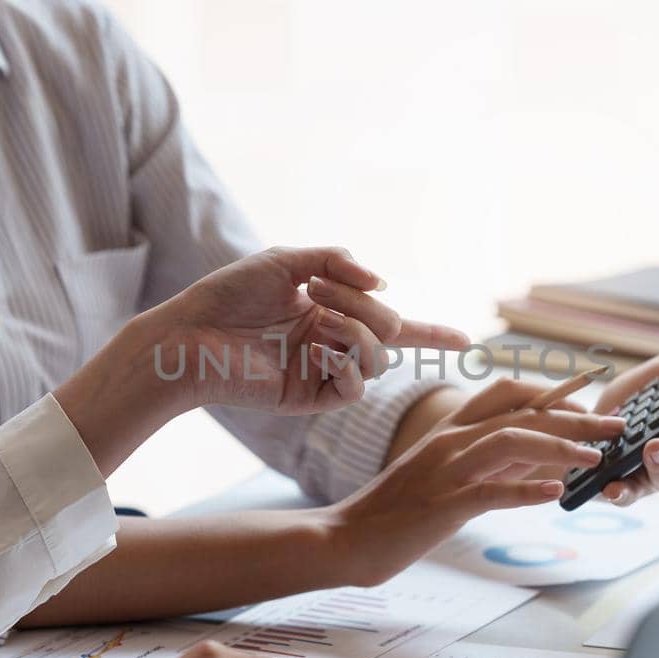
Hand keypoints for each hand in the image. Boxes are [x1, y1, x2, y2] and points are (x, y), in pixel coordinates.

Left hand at [149, 246, 468, 414]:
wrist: (190, 335)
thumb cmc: (228, 295)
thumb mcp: (287, 258)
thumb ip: (338, 260)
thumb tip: (385, 284)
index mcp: (330, 313)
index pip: (391, 326)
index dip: (431, 333)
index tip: (468, 341)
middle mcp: (332, 344)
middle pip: (390, 330)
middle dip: (365, 306)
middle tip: (320, 291)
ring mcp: (323, 372)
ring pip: (377, 358)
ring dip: (357, 331)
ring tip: (316, 318)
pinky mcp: (309, 398)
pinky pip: (355, 386)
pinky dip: (348, 363)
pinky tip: (319, 349)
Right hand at [326, 378, 625, 585]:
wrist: (341, 538)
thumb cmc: (392, 512)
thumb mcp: (442, 477)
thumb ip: (486, 464)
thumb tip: (538, 461)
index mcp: (450, 430)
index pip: (507, 391)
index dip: (553, 389)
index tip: (591, 397)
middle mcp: (450, 441)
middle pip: (523, 413)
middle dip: (576, 415)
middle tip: (617, 424)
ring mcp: (445, 471)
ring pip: (512, 442)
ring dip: (560, 446)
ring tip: (595, 458)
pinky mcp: (441, 507)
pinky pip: (489, 493)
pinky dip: (524, 490)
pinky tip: (554, 493)